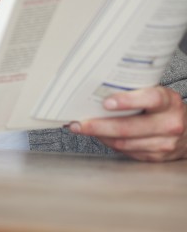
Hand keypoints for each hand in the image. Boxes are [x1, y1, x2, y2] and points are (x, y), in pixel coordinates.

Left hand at [68, 86, 186, 161]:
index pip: (149, 99)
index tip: (106, 102)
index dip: (127, 101)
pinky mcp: (156, 157)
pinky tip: (98, 135)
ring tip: (81, 128)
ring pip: (124, 143)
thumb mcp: (156, 93)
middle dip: (99, 126)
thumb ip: (135, 91)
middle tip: (79, 123)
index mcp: (168, 102)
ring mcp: (164, 144)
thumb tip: (99, 89)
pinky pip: (127, 151)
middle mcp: (169, 124)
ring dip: (99, 136)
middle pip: (129, 127)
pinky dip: (109, 143)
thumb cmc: (165, 107)